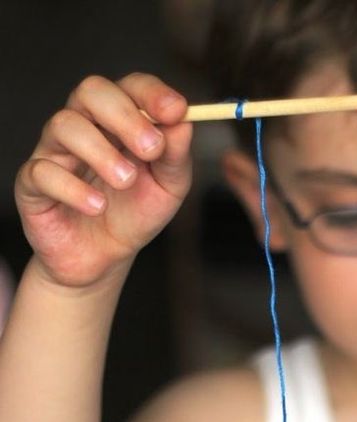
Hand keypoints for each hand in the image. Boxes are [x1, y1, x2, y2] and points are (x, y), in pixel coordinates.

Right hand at [15, 74, 191, 288]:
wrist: (104, 258)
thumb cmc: (133, 215)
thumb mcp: (167, 189)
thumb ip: (176, 157)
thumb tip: (184, 123)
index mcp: (119, 121)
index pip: (130, 87)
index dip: (152, 93)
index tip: (176, 111)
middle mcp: (84, 125)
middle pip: (92, 91)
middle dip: (125, 115)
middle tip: (151, 149)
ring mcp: (56, 151)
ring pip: (65, 124)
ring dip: (101, 151)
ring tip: (125, 182)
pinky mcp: (33, 182)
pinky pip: (43, 171)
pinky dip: (73, 188)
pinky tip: (97, 205)